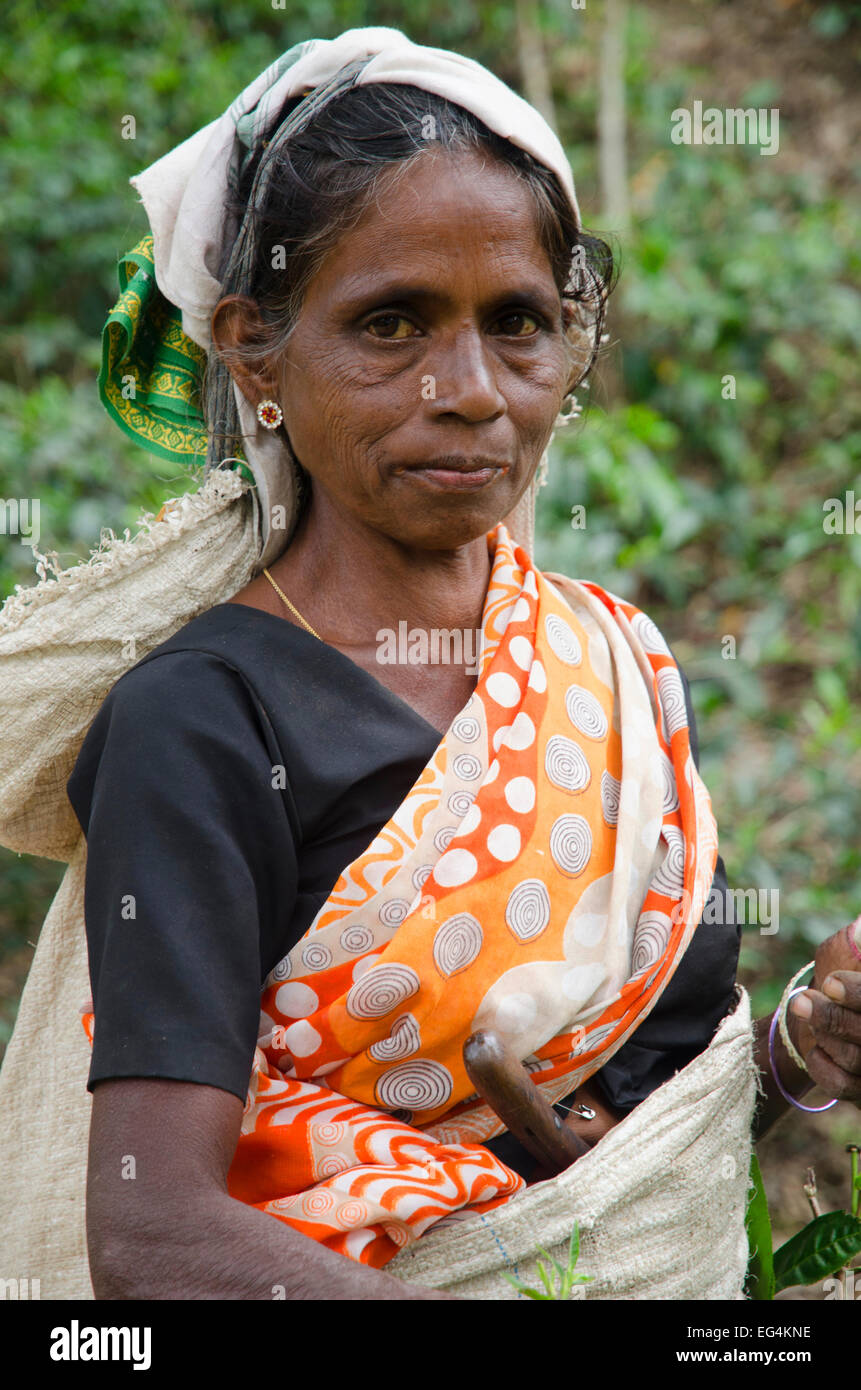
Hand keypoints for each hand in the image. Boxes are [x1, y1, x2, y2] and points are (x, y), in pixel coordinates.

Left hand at [789, 920, 860, 1106]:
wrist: (822, 1013)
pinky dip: (822, 1067)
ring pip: (856, 1059)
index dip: (857, 994)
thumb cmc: (839, 974)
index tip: (830, 983)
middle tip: (800, 1002)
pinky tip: (814, 1049)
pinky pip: (843, 1086)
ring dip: (824, 1036)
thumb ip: (857, 939)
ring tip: (802, 1010)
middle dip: (832, 1018)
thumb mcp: (845, 950)